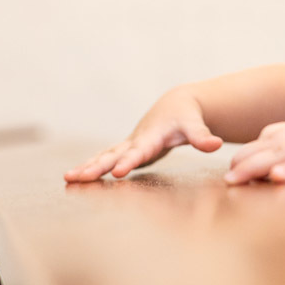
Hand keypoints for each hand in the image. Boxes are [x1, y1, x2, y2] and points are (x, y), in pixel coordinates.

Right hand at [63, 86, 223, 182]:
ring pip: (104, 156)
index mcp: (151, 136)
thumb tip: (215, 145)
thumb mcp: (194, 126)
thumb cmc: (185, 116)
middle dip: (97, 166)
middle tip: (79, 177)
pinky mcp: (126, 150)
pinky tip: (74, 177)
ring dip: (87, 166)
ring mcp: (128, 145)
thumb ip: (202, 136)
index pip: (139, 151)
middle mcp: (136, 141)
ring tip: (68, 178)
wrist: (174, 106)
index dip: (129, 161)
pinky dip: (89, 166)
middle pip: (113, 155)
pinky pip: (104, 158)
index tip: (118, 172)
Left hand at [223, 121, 284, 184]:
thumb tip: (274, 178)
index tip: (232, 172)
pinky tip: (276, 177)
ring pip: (283, 152)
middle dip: (245, 161)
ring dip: (257, 166)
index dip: (249, 152)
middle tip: (225, 179)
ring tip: (235, 180)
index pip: (270, 136)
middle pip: (270, 144)